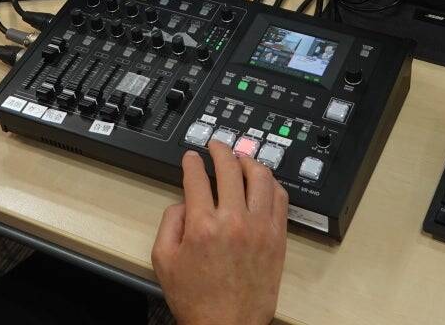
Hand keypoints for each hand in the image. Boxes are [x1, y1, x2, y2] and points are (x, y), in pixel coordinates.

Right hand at [152, 141, 286, 324]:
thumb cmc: (197, 299)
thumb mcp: (163, 261)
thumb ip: (169, 223)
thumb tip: (183, 202)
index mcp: (202, 226)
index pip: (197, 177)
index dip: (192, 161)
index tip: (191, 156)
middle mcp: (234, 221)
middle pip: (230, 168)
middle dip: (220, 150)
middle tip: (215, 145)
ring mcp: (260, 228)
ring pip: (260, 177)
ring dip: (249, 161)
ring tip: (241, 158)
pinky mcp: (277, 237)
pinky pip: (280, 198)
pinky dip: (271, 183)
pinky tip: (263, 181)